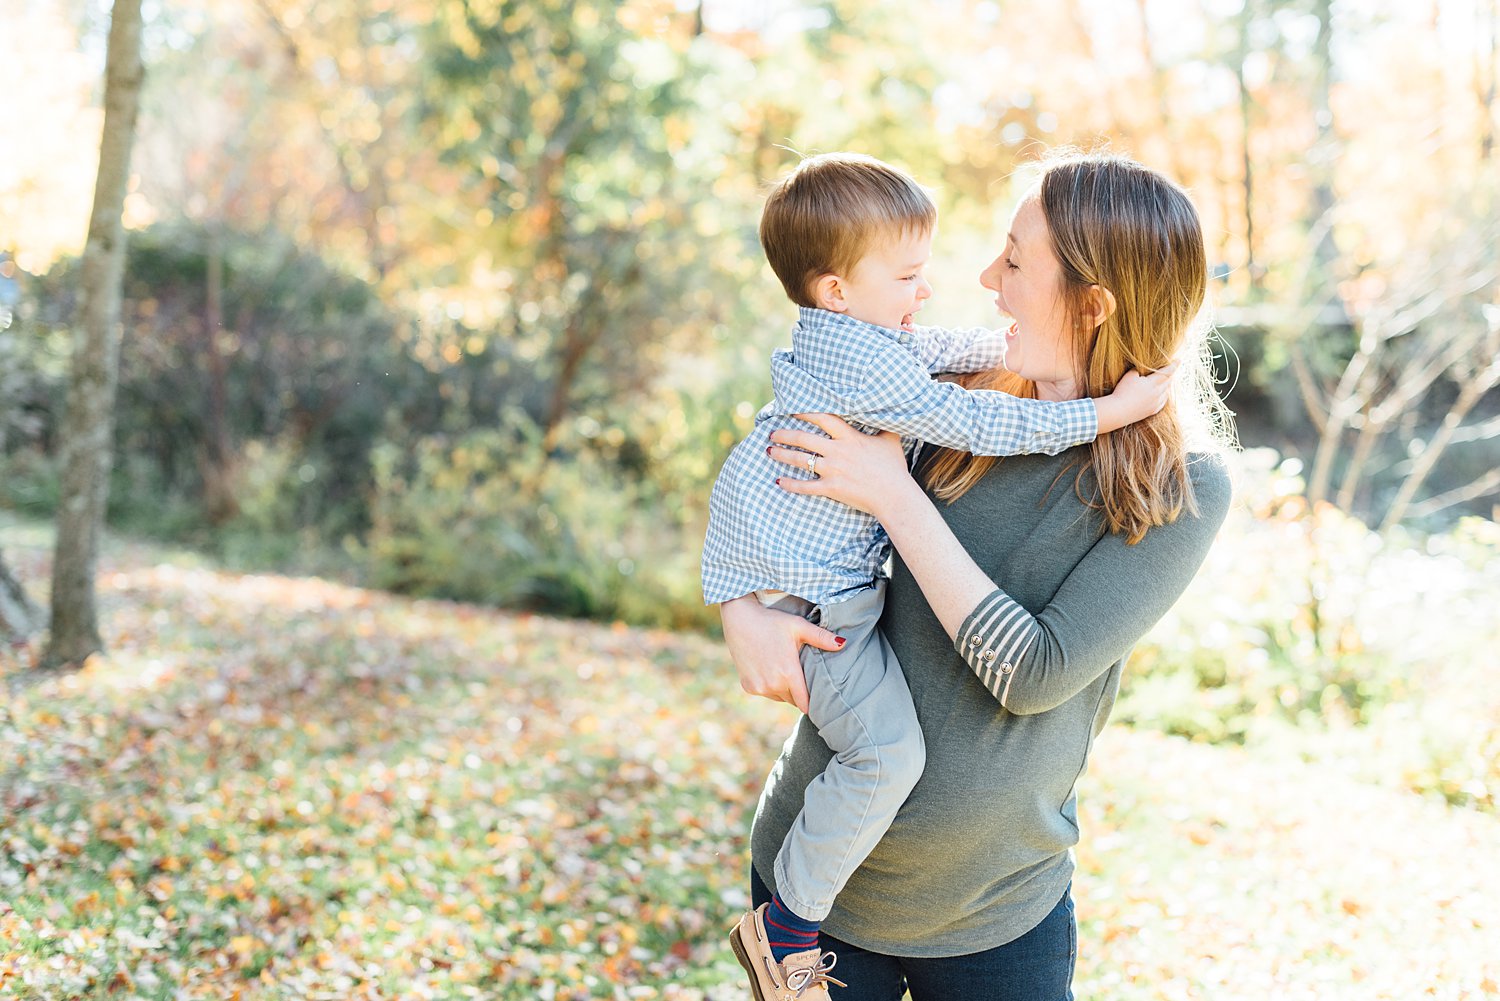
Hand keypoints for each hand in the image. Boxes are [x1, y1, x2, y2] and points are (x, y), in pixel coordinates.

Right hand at [720, 594, 843, 713]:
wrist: (740, 619)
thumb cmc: (772, 620)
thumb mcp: (798, 626)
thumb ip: (821, 638)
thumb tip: (844, 643)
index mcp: (788, 673)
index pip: (805, 702)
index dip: (812, 702)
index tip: (818, 699)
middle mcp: (773, 684)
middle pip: (793, 700)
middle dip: (798, 692)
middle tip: (800, 677)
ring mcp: (759, 687)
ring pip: (779, 698)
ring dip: (784, 690)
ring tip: (785, 671)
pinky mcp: (748, 687)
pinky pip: (765, 693)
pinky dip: (769, 686)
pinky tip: (769, 669)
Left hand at [766, 413, 911, 515]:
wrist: (894, 496)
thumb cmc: (894, 468)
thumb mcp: (890, 440)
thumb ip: (883, 425)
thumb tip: (886, 412)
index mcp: (850, 437)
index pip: (823, 419)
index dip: (805, 413)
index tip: (791, 410)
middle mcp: (838, 451)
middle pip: (804, 438)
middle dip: (784, 434)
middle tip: (772, 433)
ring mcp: (833, 470)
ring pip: (800, 460)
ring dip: (782, 455)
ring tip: (770, 451)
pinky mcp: (831, 488)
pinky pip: (805, 486)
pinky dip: (790, 484)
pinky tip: (779, 481)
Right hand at [1095, 362, 1178, 433]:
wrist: (1118, 411)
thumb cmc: (1122, 391)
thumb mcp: (1129, 376)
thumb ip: (1138, 369)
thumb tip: (1142, 368)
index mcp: (1153, 383)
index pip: (1167, 372)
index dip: (1173, 365)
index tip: (1179, 360)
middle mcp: (1157, 393)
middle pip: (1168, 382)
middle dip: (1170, 375)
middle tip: (1170, 369)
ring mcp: (1155, 403)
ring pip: (1166, 392)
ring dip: (1167, 385)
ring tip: (1166, 380)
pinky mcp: (1152, 411)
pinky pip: (1163, 402)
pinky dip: (1164, 395)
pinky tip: (1162, 394)